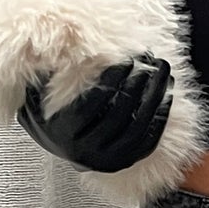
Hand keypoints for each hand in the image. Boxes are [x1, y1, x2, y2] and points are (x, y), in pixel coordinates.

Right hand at [16, 55, 174, 172]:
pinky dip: (160, 119)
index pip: (90, 105)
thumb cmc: (52, 110)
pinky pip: (148, 142)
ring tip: (162, 74)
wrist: (62, 144)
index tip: (126, 60)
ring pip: (136, 130)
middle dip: (136, 87)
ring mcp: (105, 160)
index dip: (110, 82)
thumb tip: (52, 45)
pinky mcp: (124, 162)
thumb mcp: (41, 95)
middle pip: (116, 117)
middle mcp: (83, 152)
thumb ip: (47, 75)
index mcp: (62, 133)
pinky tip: (167, 96)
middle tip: (148, 64)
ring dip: (153, 99)